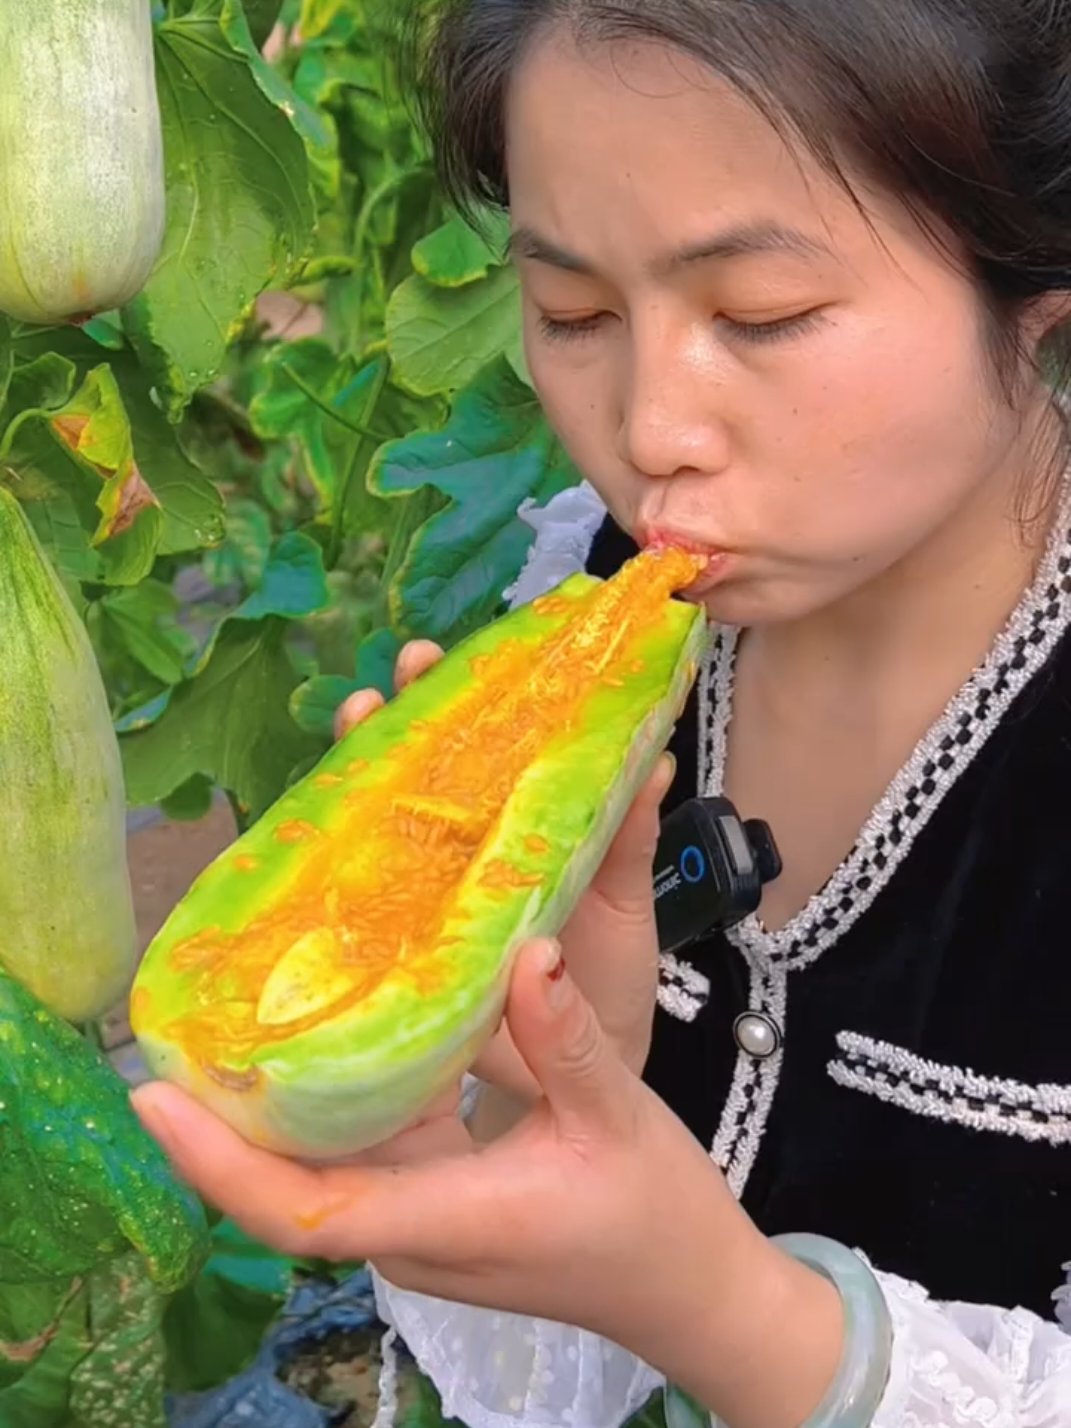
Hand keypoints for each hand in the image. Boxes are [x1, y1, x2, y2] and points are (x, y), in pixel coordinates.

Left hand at [133, 941, 840, 1427]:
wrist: (688, 1288)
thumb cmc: (656, 1214)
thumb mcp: (618, 1116)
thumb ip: (568, 1039)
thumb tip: (526, 952)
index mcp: (446, 1220)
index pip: (301, 1209)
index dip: (219, 1161)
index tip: (154, 1099)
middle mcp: (410, 1232)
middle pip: (285, 1185)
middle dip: (219, 1121)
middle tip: (178, 1025)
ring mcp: (419, 1224)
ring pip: (318, 1169)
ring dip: (267, 1110)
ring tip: (227, 1019)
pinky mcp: (436, 1206)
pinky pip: (361, 1153)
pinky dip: (331, 1101)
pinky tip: (331, 1034)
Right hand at [334, 639, 672, 1103]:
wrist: (589, 1091)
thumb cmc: (606, 990)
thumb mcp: (626, 908)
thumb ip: (631, 841)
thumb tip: (656, 759)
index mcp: (515, 838)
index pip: (477, 753)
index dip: (459, 701)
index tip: (448, 653)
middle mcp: (460, 865)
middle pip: (415, 779)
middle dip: (398, 720)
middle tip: (393, 679)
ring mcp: (425, 915)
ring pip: (376, 837)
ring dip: (356, 779)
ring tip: (355, 727)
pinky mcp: (405, 972)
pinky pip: (362, 924)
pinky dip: (334, 886)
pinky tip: (316, 850)